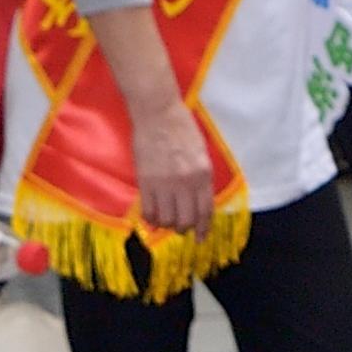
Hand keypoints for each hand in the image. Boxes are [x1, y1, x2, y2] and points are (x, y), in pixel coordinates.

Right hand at [130, 98, 221, 234]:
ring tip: (166, 220)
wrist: (157, 113)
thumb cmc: (181, 128)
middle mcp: (186, 181)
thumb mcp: (201, 153)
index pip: (205, 210)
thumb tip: (197, 201)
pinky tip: (152, 217)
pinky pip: (149, 210)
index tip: (201, 237)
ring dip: (167, 225)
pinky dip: (151, 218)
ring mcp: (165, 182)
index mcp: (203, 173)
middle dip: (184, 229)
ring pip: (167, 219)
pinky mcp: (145, 181)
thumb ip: (200, 177)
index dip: (203, 228)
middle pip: (186, 219)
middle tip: (180, 229)